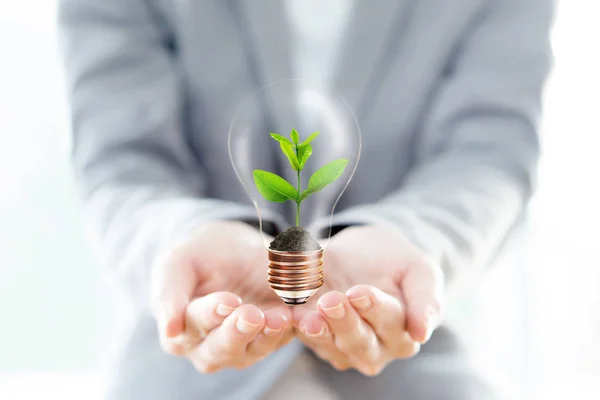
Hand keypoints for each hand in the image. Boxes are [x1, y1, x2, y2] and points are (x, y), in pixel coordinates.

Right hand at [150, 221, 292, 372]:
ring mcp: (243, 347)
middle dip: (238, 331)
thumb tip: (170, 330)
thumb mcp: (179, 262)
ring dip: (267, 335)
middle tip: (252, 314)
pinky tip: (297, 315)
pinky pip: (281, 340)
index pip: (193, 326)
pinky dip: (290, 329)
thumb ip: (169, 292)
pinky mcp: (273, 339)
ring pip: (253, 350)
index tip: (228, 300)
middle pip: (222, 348)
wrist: (236, 248)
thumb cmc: (201, 255)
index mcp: (182, 330)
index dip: (210, 315)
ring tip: (278, 317)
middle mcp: (210, 347)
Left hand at [293, 225, 443, 375]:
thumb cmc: (394, 262)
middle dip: (345, 322)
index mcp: (404, 331)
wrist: (360, 253)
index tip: (358, 292)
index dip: (375, 308)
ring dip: (321, 332)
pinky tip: (292, 316)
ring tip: (309, 316)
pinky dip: (300, 329)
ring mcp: (345, 348)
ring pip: (333, 346)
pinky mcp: (319, 342)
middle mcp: (377, 347)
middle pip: (361, 342)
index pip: (391, 321)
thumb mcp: (418, 269)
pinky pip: (310, 339)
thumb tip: (422, 333)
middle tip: (331, 300)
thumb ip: (426, 299)